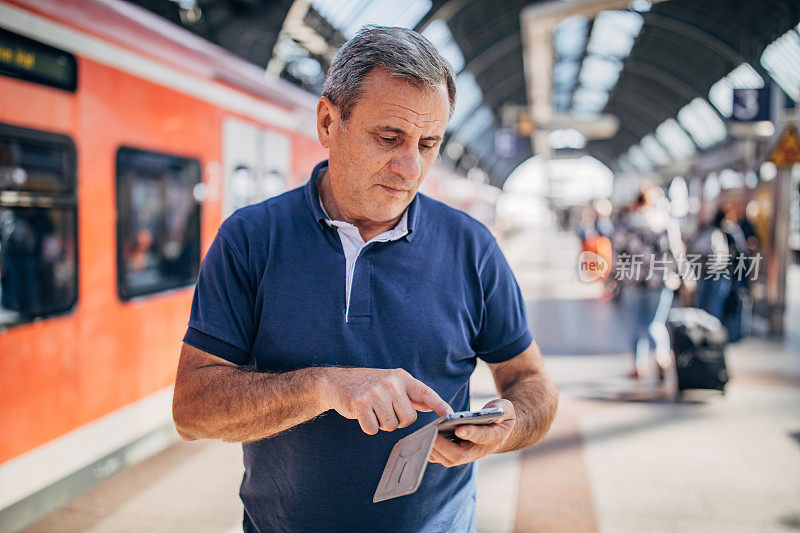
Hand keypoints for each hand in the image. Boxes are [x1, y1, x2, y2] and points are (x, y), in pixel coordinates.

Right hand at [320, 367, 451, 434]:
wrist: (336, 382)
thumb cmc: (367, 385)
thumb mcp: (391, 382)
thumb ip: (410, 394)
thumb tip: (431, 405)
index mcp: (400, 377)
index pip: (425, 392)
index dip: (439, 405)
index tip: (451, 414)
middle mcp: (390, 383)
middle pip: (408, 418)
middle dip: (397, 421)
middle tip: (384, 410)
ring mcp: (375, 393)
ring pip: (390, 426)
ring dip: (381, 423)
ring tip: (372, 409)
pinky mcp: (360, 404)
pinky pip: (372, 429)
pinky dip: (367, 426)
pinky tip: (362, 414)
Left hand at [428, 399, 515, 466]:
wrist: (499, 431)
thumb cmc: (501, 416)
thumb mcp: (506, 408)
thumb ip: (502, 409)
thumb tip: (494, 414)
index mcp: (495, 437)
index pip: (482, 437)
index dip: (471, 434)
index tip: (459, 429)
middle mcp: (479, 450)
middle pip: (460, 455)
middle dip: (444, 446)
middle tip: (431, 435)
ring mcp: (468, 455)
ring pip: (449, 459)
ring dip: (435, 450)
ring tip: (423, 436)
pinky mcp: (457, 455)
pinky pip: (442, 458)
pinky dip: (431, 452)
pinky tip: (421, 441)